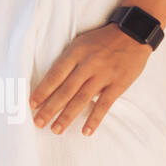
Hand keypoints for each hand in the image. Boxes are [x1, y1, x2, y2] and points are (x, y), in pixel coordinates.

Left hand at [29, 23, 150, 136]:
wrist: (133, 34)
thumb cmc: (102, 40)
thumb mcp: (81, 43)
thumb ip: (69, 61)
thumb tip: (53, 82)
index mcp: (75, 53)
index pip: (55, 75)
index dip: (42, 90)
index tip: (31, 104)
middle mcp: (88, 65)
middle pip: (65, 90)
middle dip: (50, 108)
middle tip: (38, 122)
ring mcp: (103, 76)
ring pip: (81, 99)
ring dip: (67, 116)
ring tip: (56, 130)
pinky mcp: (118, 85)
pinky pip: (104, 105)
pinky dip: (94, 119)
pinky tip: (86, 131)